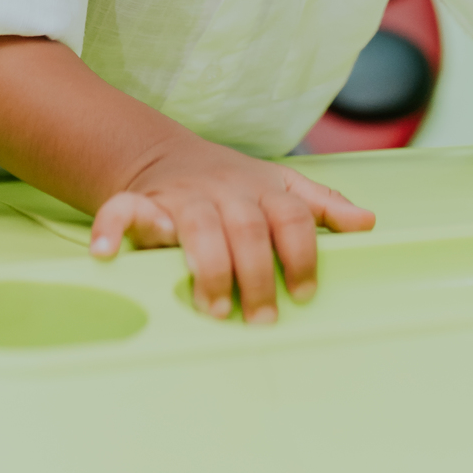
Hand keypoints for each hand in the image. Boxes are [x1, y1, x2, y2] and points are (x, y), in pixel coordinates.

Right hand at [88, 129, 374, 322]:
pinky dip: (112, 229)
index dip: (302, 254)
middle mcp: (225, 191)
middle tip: (261, 318)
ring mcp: (183, 196)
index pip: (292, 216)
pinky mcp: (142, 202)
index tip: (304, 294)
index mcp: (263, 190)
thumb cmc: (233, 185)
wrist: (164, 154)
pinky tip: (105, 255)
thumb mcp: (280, 187)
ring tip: (213, 308)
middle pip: (247, 227)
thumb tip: (368, 223)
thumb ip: (321, 207)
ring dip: (207, 267)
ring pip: (198, 225)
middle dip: (256, 273)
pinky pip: (123, 210)